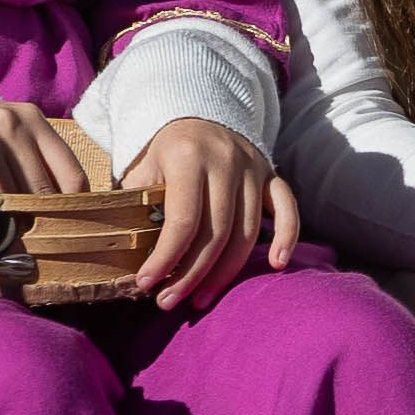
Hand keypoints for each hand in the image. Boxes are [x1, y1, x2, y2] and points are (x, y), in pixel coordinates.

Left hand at [123, 116, 294, 313]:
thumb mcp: (140, 169)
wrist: (195, 111)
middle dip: (192, 274)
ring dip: (225, 272)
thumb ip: (138, 205)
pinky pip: (287, 207)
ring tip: (201, 298)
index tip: (146, 284)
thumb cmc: (162, 151)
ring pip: (247, 230)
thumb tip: (127, 255)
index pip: (183, 219)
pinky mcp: (270, 174)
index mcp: (187, 157)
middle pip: (216, 233)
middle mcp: (224, 160)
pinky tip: (276, 264)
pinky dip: (287, 236)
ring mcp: (252, 167)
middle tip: (170, 302)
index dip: (165, 257)